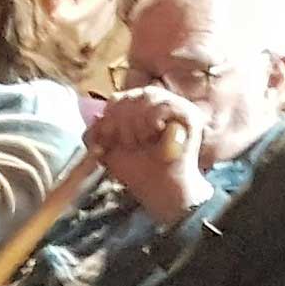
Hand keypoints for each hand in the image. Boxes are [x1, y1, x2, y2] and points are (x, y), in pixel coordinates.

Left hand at [86, 88, 214, 223]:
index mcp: (139, 109)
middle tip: (128, 143)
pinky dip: (152, 121)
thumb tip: (95, 116)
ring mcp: (176, 107)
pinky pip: (163, 106)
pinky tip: (153, 135)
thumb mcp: (108, 151)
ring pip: (147, 97)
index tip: (108, 138)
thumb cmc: (137, 170)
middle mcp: (159, 103)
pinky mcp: (189, 115)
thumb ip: (96, 133)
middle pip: (131, 96)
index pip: (118, 98)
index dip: (109, 117)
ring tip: (141, 142)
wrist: (160, 189)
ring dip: (136, 124)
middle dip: (121, 122)